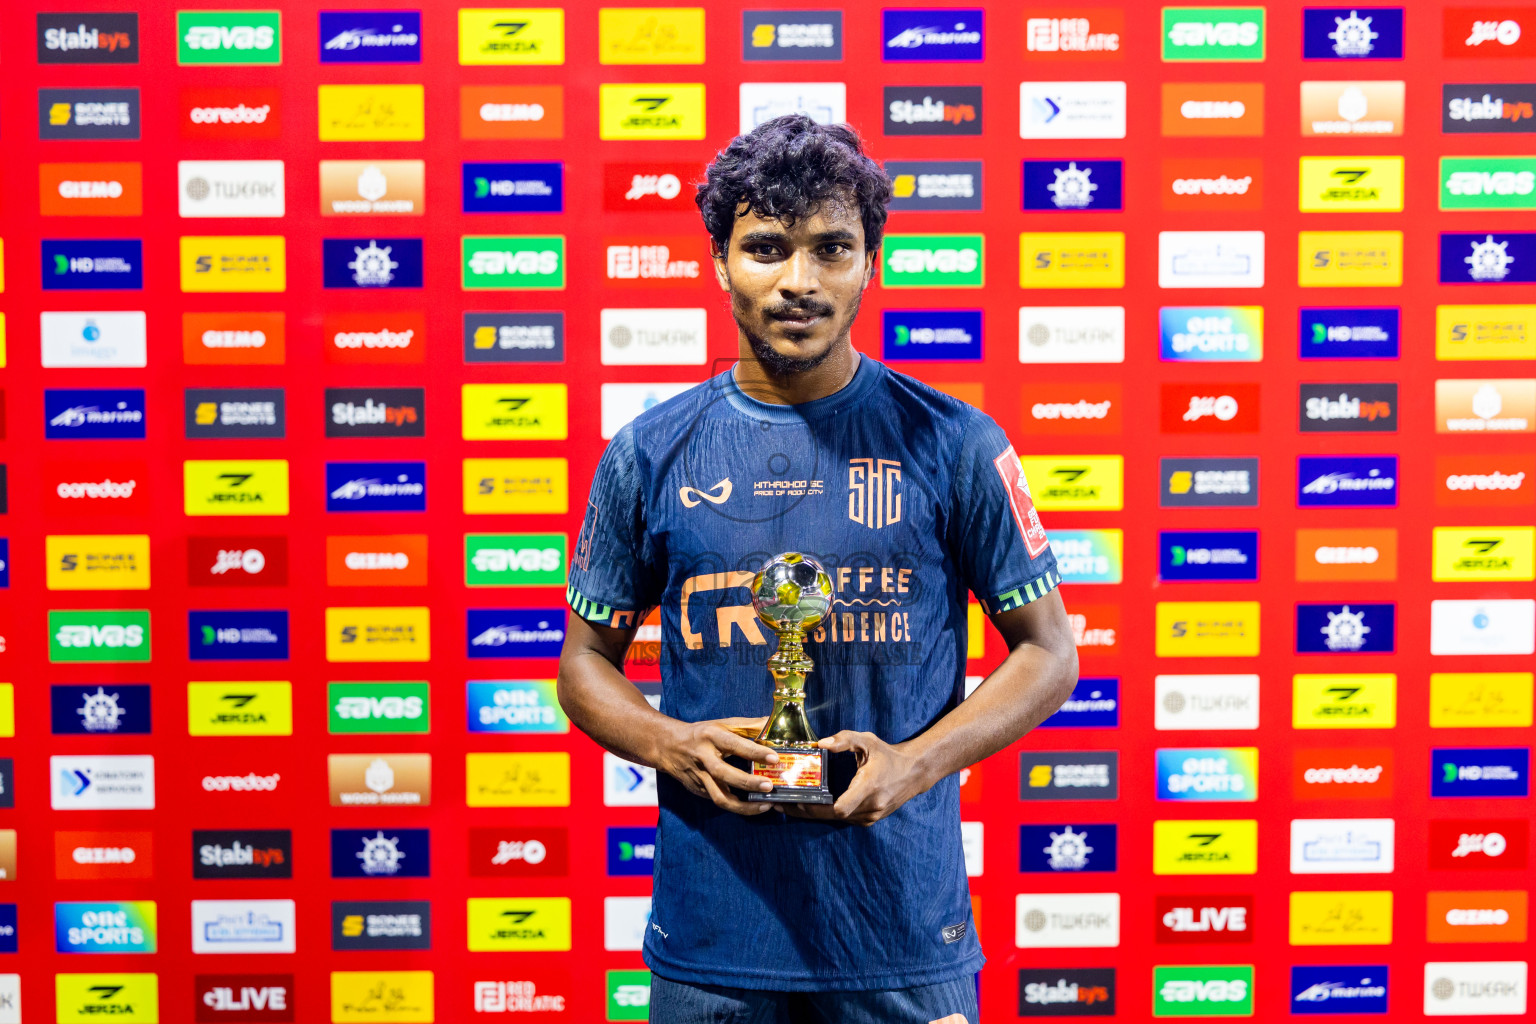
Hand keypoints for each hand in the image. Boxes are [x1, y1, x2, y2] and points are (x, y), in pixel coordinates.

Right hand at [654, 716, 777, 815]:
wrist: (668, 746)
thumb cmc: (702, 733)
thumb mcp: (723, 724)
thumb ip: (749, 726)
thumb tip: (772, 724)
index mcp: (711, 736)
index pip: (734, 744)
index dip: (755, 751)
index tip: (774, 758)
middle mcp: (703, 757)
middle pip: (724, 773)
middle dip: (748, 782)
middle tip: (769, 786)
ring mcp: (699, 777)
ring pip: (719, 797)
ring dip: (743, 806)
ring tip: (765, 805)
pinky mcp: (698, 790)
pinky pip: (719, 801)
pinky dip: (737, 807)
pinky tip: (754, 806)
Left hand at [786, 731, 934, 825]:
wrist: (913, 773)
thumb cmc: (887, 755)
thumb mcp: (867, 740)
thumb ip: (844, 739)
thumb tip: (821, 744)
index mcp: (869, 787)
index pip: (840, 807)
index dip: (818, 806)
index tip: (797, 798)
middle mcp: (870, 806)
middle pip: (831, 816)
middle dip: (804, 811)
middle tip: (780, 803)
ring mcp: (870, 816)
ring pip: (835, 820)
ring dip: (812, 814)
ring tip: (789, 804)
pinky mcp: (869, 820)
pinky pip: (842, 820)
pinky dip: (825, 814)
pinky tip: (810, 806)